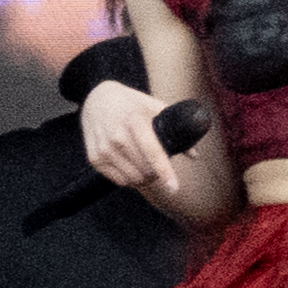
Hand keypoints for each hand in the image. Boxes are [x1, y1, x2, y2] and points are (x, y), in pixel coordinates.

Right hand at [81, 79, 182, 195]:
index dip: (164, 171)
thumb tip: (193, 155)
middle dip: (157, 173)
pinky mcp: (94, 158)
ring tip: (147, 167)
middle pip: (144, 170)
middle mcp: (117, 136)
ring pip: (133, 179)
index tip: (174, 187)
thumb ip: (176, 129)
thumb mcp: (156, 108)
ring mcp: (104, 148)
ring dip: (145, 178)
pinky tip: (132, 167)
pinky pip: (119, 180)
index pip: (152, 151)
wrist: (97, 100)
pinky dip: (130, 179)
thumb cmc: (132, 105)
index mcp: (135, 121)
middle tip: (159, 165)